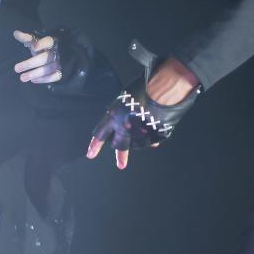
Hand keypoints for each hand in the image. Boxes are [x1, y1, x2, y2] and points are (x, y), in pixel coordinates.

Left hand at [12, 30, 63, 83]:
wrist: (56, 56)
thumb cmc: (42, 48)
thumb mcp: (35, 41)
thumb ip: (26, 38)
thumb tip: (15, 33)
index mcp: (51, 42)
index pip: (48, 42)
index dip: (41, 44)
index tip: (33, 47)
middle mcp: (55, 52)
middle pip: (45, 58)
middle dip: (30, 63)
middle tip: (16, 69)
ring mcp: (59, 63)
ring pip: (48, 68)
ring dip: (35, 73)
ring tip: (22, 78)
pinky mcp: (60, 72)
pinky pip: (54, 77)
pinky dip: (44, 79)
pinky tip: (33, 80)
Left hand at [87, 53, 201, 169]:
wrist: (163, 92)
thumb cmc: (143, 89)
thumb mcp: (124, 98)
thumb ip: (119, 112)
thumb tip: (117, 119)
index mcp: (114, 117)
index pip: (100, 134)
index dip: (94, 145)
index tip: (90, 155)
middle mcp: (124, 128)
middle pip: (118, 145)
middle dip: (120, 155)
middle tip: (120, 165)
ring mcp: (138, 135)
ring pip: (135, 145)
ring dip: (138, 142)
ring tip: (146, 134)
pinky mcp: (151, 138)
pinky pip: (150, 142)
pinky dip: (151, 139)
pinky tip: (155, 134)